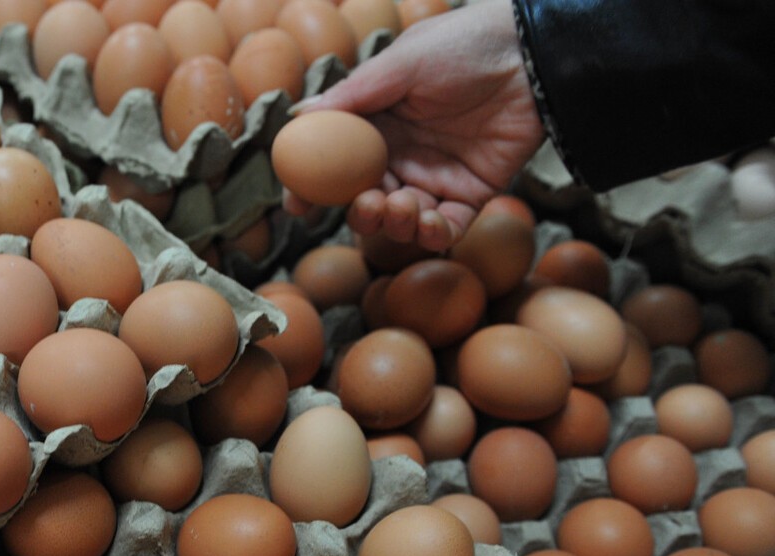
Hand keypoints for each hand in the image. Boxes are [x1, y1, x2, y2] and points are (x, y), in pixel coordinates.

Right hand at [285, 0, 545, 250]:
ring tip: (404, 205)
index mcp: (377, 123)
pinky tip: (428, 224)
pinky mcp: (471, 193)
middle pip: (365, 199)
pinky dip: (432, 235)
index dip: (314, 187)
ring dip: (394, 223)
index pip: (336, 163)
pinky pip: (445, 228)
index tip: (298, 205)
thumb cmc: (465, 45)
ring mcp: (434, 177)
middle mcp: (401, 154)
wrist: (532, 55)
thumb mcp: (401, 63)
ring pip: (401, 219)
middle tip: (367, 204)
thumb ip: (351, 96)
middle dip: (360, 212)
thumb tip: (298, 116)